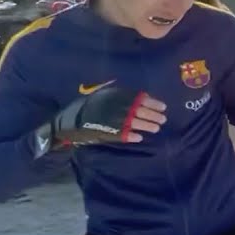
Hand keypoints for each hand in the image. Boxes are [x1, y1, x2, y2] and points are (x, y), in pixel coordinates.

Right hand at [41, 87, 166, 152]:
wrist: (70, 120)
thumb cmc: (89, 106)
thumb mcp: (105, 96)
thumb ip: (121, 96)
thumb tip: (143, 98)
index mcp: (116, 96)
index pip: (140, 98)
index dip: (154, 103)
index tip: (163, 107)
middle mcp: (117, 107)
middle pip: (141, 111)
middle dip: (154, 115)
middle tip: (163, 119)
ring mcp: (114, 120)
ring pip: (136, 123)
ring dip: (148, 126)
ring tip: (156, 128)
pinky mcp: (109, 133)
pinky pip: (125, 135)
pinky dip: (133, 136)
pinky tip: (139, 138)